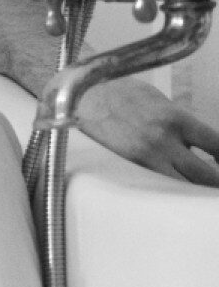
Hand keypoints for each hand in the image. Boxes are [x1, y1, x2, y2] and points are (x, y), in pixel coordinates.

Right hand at [77, 77, 218, 186]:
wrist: (81, 97)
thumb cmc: (119, 93)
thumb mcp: (158, 101)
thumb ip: (179, 123)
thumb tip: (197, 143)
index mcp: (176, 119)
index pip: (217, 146)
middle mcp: (164, 141)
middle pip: (206, 175)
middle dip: (215, 182)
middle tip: (214, 185)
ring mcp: (144, 157)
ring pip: (181, 186)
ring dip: (192, 190)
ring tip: (195, 192)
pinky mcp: (126, 167)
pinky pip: (155, 185)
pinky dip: (166, 189)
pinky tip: (168, 188)